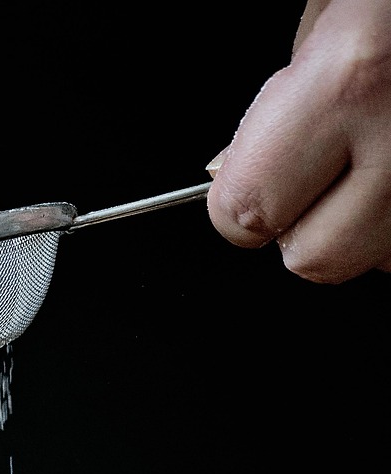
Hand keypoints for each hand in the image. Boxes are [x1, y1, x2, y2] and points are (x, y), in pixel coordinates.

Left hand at [206, 0, 390, 281]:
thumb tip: (236, 164)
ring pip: (381, 258)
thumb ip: (286, 88)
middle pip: (315, 258)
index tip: (250, 170)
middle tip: (319, 157)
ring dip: (367, 219)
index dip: (238, 196)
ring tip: (382, 142)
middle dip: (302, 220)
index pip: (248, 208)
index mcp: (356, 76)